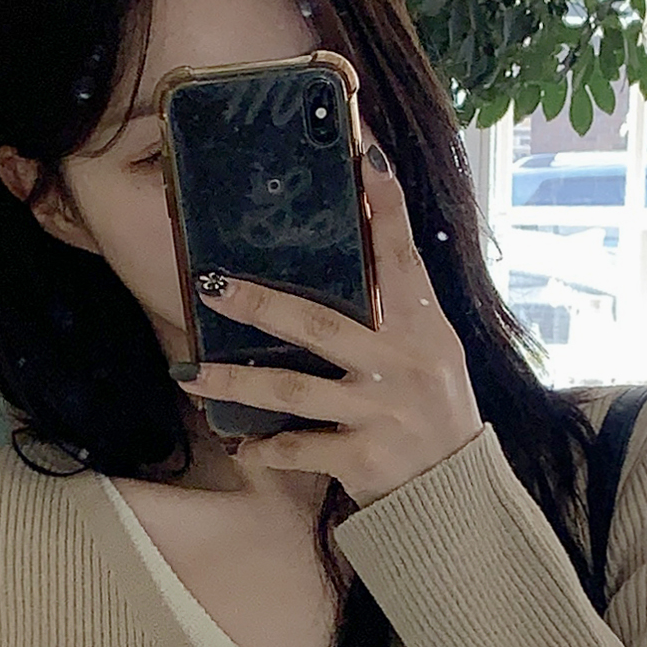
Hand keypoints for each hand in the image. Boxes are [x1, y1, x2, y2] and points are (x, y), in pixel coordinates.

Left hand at [186, 142, 483, 505]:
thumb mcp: (434, 349)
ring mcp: (380, 411)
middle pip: (319, 324)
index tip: (364, 152)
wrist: (456, 494)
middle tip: (210, 283)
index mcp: (422, 326)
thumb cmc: (438, 410)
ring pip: (292, 389)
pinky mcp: (362, 457)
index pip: (402, 254)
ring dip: (234, 383)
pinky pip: (298, 448)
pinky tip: (241, 444)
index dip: (385, 204)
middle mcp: (402, 363)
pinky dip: (266, 448)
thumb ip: (399, 304)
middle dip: (259, 303)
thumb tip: (363, 240)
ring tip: (190, 373)